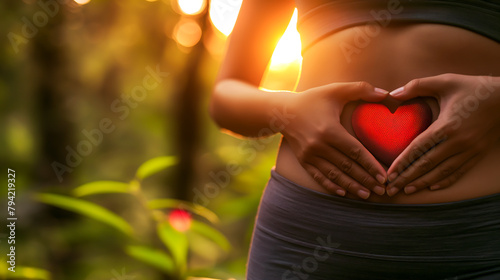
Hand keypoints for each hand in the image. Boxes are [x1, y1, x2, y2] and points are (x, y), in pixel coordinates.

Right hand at [282, 82, 388, 198]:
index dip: (371, 165)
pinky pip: (319, 177)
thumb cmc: (313, 99)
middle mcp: (319, 146)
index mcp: (330, 130)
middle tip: (382, 190)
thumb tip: (387, 94)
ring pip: (334, 175)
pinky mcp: (303, 160)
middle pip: (347, 167)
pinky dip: (331, 186)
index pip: (355, 152)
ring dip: (352, 187)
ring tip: (367, 195)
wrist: (283, 111)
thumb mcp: (335, 90)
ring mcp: (309, 155)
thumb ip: (361, 89)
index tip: (384, 176)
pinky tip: (343, 193)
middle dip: (366, 180)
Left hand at [386, 74, 499, 195]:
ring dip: (423, 183)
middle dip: (407, 178)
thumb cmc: (473, 88)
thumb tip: (391, 95)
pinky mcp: (478, 153)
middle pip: (427, 165)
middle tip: (391, 189)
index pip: (419, 148)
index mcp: (447, 126)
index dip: (402, 162)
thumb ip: (416, 86)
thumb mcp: (445, 81)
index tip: (389, 174)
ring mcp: (470, 150)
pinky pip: (459, 171)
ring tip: (407, 190)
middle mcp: (458, 142)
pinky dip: (445, 181)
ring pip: (442, 172)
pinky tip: (432, 186)